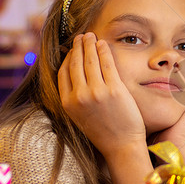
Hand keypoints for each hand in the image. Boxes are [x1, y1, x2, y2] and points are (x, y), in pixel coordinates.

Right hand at [57, 33, 145, 155]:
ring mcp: (96, 92)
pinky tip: (103, 44)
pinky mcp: (114, 90)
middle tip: (81, 37)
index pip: (63, 73)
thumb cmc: (103, 133)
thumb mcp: (79, 117)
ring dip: (90, 45)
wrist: (121, 146)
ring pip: (90, 61)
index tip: (72, 50)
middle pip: (75, 64)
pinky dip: (104, 51)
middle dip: (78, 47)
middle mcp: (79, 97)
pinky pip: (107, 64)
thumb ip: (74, 99)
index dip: (67, 58)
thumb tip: (73, 80)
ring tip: (91, 36)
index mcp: (67, 104)